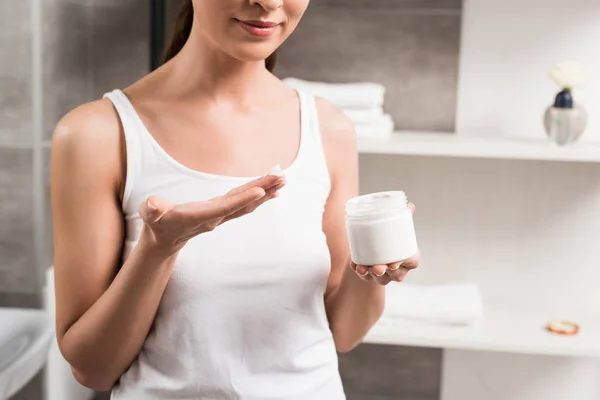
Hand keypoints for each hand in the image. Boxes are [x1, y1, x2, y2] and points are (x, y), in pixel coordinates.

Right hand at [138, 175, 285, 254]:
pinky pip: (245, 202)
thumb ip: (152, 210)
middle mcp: (216, 217)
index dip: (242, 199)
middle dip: (262, 190)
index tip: (260, 190)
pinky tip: (272, 190)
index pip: (225, 207)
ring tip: (282, 180)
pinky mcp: (223, 212)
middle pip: (243, 203)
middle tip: (281, 178)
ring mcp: (221, 215)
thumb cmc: (157, 223)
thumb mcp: (150, 215)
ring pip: (247, 202)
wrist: (165, 239)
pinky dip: (259, 195)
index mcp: (200, 216)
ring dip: (265, 191)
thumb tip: (152, 205)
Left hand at [351, 202, 419, 284]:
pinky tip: (354, 265)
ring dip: (370, 274)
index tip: (395, 262)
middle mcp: (398, 269)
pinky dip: (359, 270)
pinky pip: (365, 276)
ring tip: (362, 268)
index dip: (405, 263)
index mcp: (409, 257)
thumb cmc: (388, 237)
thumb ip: (400, 217)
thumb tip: (410, 205)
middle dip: (386, 271)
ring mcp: (385, 275)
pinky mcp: (370, 276)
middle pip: (396, 274)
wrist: (374, 248)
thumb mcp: (394, 227)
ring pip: (380, 278)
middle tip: (378, 267)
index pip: (412, 262)